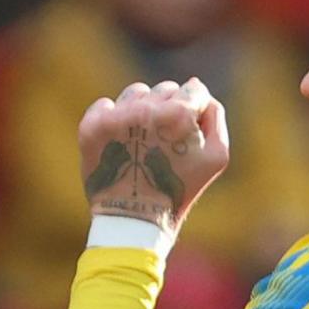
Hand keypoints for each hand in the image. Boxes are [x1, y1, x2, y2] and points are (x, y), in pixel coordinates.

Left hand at [78, 78, 229, 232]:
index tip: (188, 132)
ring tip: (144, 143)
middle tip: (166, 144)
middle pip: (166, 90)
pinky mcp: (92, 126)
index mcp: (178, 115)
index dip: (195, 111)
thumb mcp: (216, 157)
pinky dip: (114, 120)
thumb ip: (215, 116)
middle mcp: (146, 109)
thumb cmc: (179, 189)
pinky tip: (122, 144)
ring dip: (144, 111)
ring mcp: (116, 117)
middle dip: (170, 110)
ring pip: (137, 92)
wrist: (134, 219)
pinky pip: (106, 104)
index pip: (194, 89)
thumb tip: (200, 94)